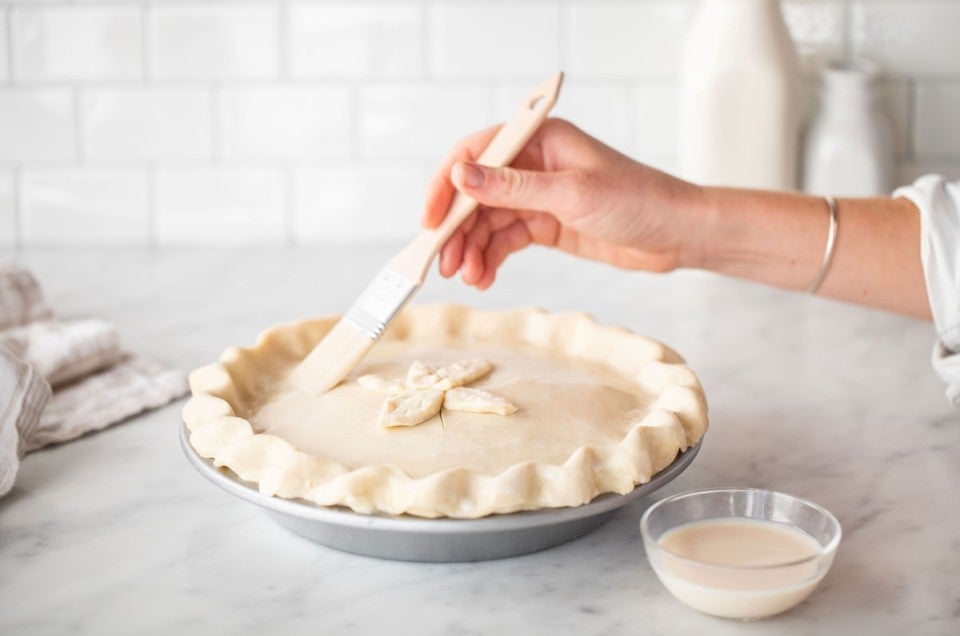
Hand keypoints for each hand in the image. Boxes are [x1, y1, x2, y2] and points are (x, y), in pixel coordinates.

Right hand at [421, 118, 704, 288]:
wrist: (677, 235)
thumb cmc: (637, 201)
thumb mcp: (572, 193)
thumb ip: (513, 187)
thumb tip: (461, 175)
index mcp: (540, 139)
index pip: (476, 153)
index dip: (446, 185)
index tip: (430, 221)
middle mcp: (533, 163)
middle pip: (475, 192)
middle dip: (456, 229)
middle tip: (443, 264)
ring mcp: (537, 195)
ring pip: (487, 221)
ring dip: (472, 249)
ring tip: (468, 278)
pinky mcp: (545, 223)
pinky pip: (505, 239)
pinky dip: (491, 258)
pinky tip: (485, 278)